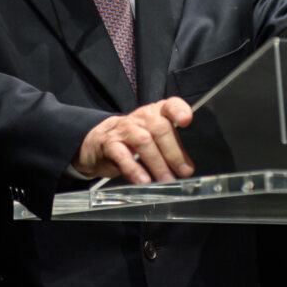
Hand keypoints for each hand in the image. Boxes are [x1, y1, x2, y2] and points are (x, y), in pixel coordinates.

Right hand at [75, 97, 195, 184]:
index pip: (169, 105)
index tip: (186, 120)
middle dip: (174, 152)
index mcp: (156, 112)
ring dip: (158, 163)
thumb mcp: (154, 137)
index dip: (178, 110)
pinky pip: (123, 156)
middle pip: (160, 129)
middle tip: (184, 171)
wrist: (99, 141)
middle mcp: (141, 117)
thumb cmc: (133, 139)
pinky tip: (143, 181)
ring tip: (167, 180)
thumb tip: (187, 168)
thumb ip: (172, 148)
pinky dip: (134, 169)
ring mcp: (124, 129)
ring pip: (144, 142)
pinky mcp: (110, 144)